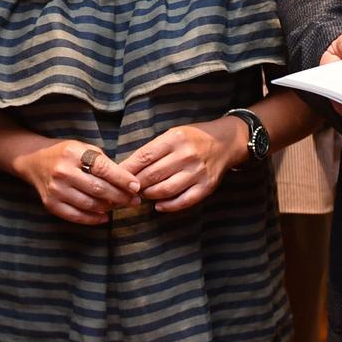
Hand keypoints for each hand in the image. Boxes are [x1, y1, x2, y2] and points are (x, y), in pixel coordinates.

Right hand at [16, 140, 139, 225]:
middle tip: (135, 200)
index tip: (136, 186)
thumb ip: (103, 162)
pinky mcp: (50, 204)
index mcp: (73, 153)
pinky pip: (76, 216)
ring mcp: (55, 189)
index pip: (103, 168)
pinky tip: (105, 216)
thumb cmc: (65, 153)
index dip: (122, 179)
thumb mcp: (83, 148)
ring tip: (121, 206)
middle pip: (98, 189)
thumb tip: (127, 181)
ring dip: (109, 208)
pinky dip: (93, 218)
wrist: (33, 161)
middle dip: (120, 196)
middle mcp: (63, 171)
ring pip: (90, 204)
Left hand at [121, 119, 247, 212]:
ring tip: (142, 195)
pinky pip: (184, 201)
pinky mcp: (207, 186)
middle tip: (126, 190)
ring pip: (165, 190)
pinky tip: (159, 206)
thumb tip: (127, 169)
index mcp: (175, 139)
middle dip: (136, 185)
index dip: (128, 170)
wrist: (225, 142)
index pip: (144, 157)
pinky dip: (168, 206)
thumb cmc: (193, 138)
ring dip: (149, 195)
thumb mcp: (172, 135)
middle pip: (152, 175)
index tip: (116, 178)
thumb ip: (152, 151)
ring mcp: (197, 172)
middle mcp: (186, 155)